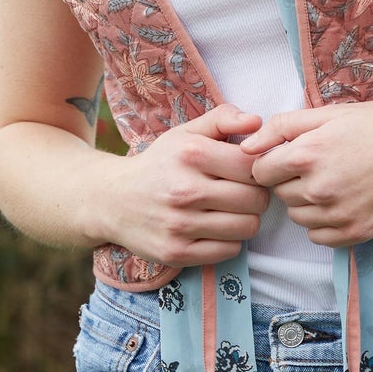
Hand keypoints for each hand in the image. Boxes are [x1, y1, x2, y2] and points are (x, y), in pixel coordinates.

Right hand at [98, 103, 270, 266]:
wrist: (113, 200)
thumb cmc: (160, 163)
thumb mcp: (186, 132)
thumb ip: (223, 119)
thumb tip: (258, 122)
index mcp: (191, 154)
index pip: (252, 165)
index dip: (259, 167)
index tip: (250, 170)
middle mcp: (185, 190)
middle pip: (256, 199)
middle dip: (256, 194)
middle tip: (243, 191)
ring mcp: (180, 225)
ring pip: (248, 227)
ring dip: (246, 219)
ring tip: (231, 209)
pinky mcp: (176, 252)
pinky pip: (229, 251)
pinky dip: (230, 240)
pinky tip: (216, 228)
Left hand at [241, 101, 372, 247]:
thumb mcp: (333, 112)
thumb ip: (284, 126)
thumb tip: (246, 145)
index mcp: (308, 154)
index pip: (260, 171)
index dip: (272, 161)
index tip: (291, 155)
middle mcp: (318, 189)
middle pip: (278, 194)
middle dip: (290, 180)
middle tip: (320, 163)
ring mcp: (337, 215)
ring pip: (298, 217)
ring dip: (307, 202)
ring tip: (336, 180)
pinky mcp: (356, 234)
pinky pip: (318, 237)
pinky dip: (323, 223)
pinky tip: (344, 200)